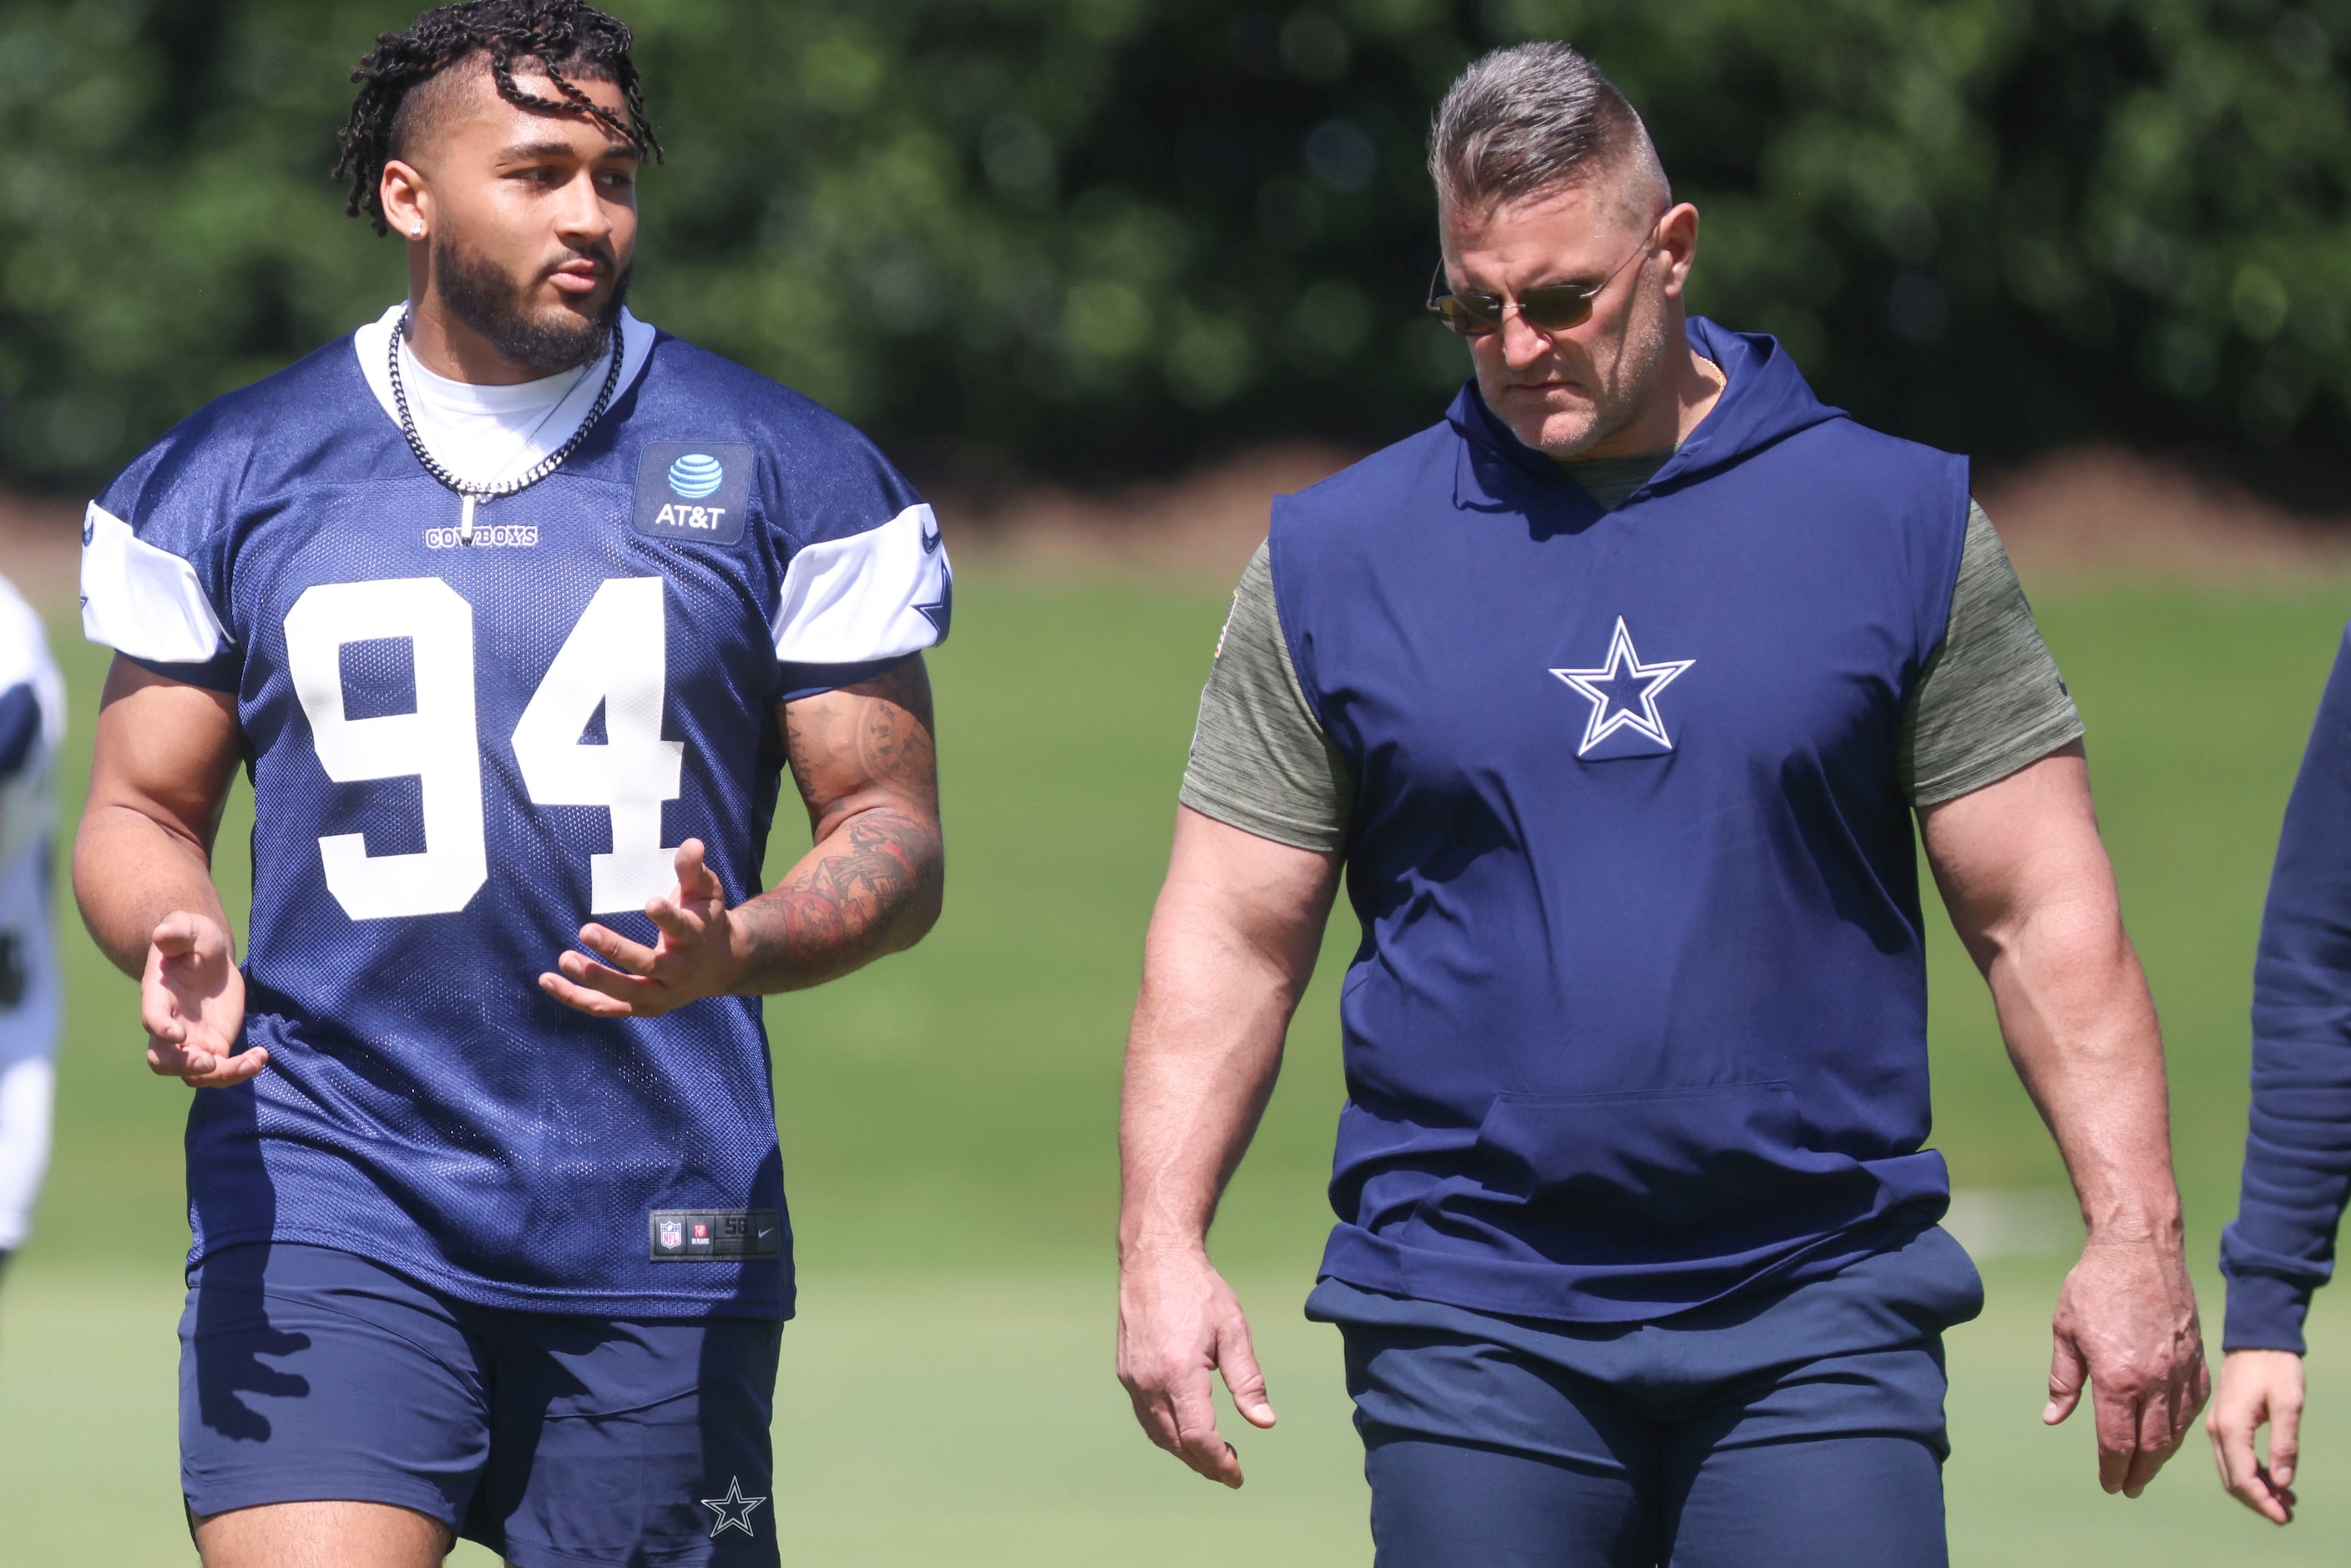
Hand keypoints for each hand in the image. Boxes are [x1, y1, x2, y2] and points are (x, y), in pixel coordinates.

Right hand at [142, 911, 258, 1086]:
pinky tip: (261, 1056)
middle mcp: (169, 1026)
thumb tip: (162, 933)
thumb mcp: (189, 928)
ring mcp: (191, 1041)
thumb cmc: (193, 939)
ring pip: (193, 1074)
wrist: (208, 956)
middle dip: (182, 1066)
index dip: (160, 1029)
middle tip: (209, 1062)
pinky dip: (241, 1069)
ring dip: (220, 1075)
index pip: (151, 1019)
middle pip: (162, 1059)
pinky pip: (222, 1070)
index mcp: (159, 997)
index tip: (178, 1034)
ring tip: (252, 1062)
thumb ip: (176, 932)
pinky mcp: (214, 1046)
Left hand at [539, 840, 743, 1018]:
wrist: (721, 965)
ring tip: (564, 958)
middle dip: (617, 950)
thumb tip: (692, 844)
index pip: (682, 928)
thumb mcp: (705, 892)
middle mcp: (679, 971)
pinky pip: (607, 1007)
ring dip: (594, 978)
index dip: (667, 917)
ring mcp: (661, 994)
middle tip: (586, 930)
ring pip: (626, 993)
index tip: (649, 902)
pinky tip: (547, 980)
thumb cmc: (705, 919)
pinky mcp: (642, 1007)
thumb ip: (693, 870)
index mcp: (695, 938)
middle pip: (648, 966)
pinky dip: (576, 997)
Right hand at [1116, 1244, 1276, 1487]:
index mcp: (1179, 1374)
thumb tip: (1264, 1422)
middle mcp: (1149, 1382)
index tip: (1237, 1475)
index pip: (1198, 1438)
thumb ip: (1248, 1380)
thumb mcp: (1233, 1331)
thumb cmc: (1199, 1291)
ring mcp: (1133, 1379)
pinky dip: (1165, 1433)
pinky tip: (1184, 1430)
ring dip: (1183, 1452)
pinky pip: (1145, 1416)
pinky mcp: (1126, 1372)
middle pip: (1176, 1443)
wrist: (1155, 1259)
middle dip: (1203, 1464)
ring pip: (1157, 1434)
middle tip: (1229, 1471)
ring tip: (1210, 1457)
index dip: (1219, 1463)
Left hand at [2043, 1234, 2210, 1494]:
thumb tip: (2054, 1417)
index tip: (2108, 1484)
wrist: (2140, 1249)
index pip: (2117, 1442)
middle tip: (2127, 1487)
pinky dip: (2184, 1427)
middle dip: (2139, 1472)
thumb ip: (2063, 1379)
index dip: (2112, 1468)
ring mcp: (2182, 1371)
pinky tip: (2173, 1433)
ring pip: (2178, 1430)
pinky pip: (2195, 1406)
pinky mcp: (2198, 1359)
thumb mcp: (2065, 1331)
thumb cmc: (2094, 1285)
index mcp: (2118, 1378)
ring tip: (2147, 1467)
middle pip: (2152, 1445)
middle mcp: (2156, 1382)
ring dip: (2162, 1455)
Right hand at [2209, 1348, 2303, 1523]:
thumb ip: (2284, 1443)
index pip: (2242, 1478)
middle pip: (2233, 1480)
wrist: (2256, 1339)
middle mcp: (2216, 1431)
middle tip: (2290, 1514)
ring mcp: (2216, 1427)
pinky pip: (2233, 1459)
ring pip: (2231, 1472)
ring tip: (2287, 1501)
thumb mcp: (2288, 1403)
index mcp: (2230, 1427)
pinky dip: (2252, 1475)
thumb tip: (2283, 1483)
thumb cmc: (2275, 1367)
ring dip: (2257, 1490)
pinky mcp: (2223, 1424)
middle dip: (2260, 1501)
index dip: (2263, 1502)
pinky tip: (2274, 1478)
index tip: (2285, 1518)